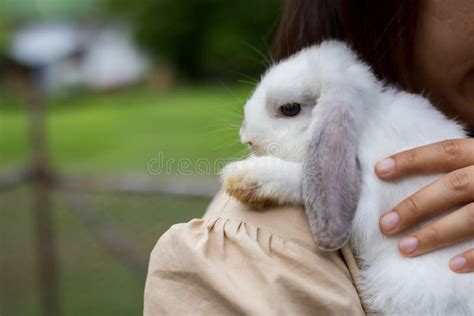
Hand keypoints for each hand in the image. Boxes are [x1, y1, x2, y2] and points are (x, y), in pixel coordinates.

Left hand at [375, 139, 473, 272]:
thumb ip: (460, 165)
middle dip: (415, 206)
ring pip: (471, 217)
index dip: (411, 159)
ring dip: (435, 234)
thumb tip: (408, 171)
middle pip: (452, 187)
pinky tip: (452, 265)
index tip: (379, 170)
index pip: (445, 152)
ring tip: (405, 248)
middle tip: (385, 224)